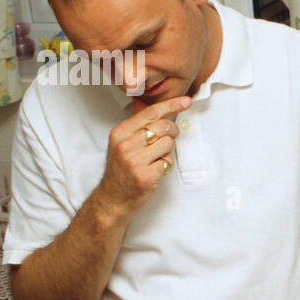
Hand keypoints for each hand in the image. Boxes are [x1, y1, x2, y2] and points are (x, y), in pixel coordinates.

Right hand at [94, 95, 190, 220]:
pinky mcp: (145, 176)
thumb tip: (154, 106)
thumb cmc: (121, 169)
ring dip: (168, 151)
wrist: (112, 198)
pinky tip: (155, 170)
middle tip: (169, 139)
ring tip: (156, 158)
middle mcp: (126, 145)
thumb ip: (138, 126)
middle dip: (172, 132)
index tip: (186, 101)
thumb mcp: (122, 143)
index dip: (171, 105)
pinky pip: (168, 162)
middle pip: (163, 126)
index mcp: (120, 133)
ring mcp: (135, 161)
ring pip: (168, 144)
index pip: (150, 113)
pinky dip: (166, 166)